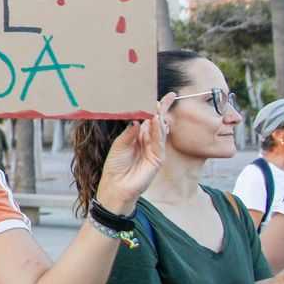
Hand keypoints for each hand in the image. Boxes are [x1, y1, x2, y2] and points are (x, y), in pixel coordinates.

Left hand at [94, 92, 173, 213]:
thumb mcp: (120, 145)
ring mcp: (154, 150)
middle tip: (168, 96)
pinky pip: (159, 143)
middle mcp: (148, 142)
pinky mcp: (157, 159)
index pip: (148, 120)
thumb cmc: (115, 166)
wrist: (115, 186)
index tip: (159, 97)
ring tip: (160, 106)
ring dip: (161, 118)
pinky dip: (159, 132)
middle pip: (158, 123)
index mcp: (138, 136)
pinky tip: (158, 122)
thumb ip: (130, 132)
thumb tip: (138, 119)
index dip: (153, 109)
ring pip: (160, 131)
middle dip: (163, 110)